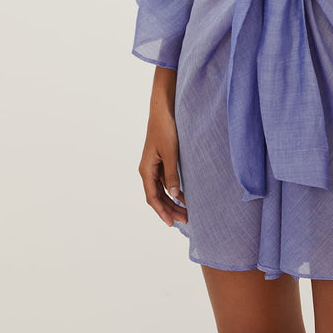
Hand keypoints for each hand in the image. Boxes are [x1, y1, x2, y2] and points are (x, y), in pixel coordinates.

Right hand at [138, 108, 187, 226]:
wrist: (163, 110)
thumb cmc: (165, 129)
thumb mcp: (170, 153)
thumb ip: (171, 175)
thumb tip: (173, 195)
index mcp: (146, 170)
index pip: (153, 197)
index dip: (162, 211)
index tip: (172, 223)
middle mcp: (148, 170)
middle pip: (157, 196)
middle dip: (170, 209)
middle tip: (185, 220)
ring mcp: (154, 165)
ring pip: (162, 189)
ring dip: (173, 201)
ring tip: (186, 211)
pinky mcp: (161, 160)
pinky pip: (166, 180)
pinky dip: (174, 189)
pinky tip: (184, 195)